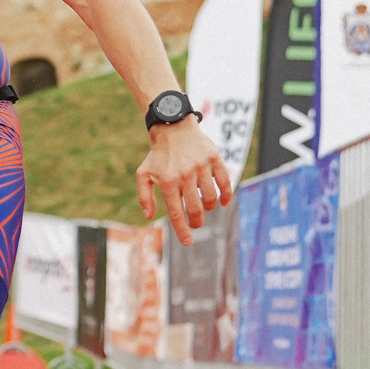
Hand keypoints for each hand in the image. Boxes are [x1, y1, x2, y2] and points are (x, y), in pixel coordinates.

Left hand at [135, 116, 231, 245]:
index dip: (182, 230)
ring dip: (209, 207)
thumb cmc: (158, 154)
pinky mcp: (214, 158)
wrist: (173, 126)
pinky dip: (226, 195)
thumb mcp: (143, 173)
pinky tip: (223, 201)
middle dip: (196, 221)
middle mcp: (184, 174)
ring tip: (204, 206)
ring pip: (210, 198)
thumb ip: (144, 196)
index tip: (188, 242)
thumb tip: (149, 217)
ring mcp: (201, 166)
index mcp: (167, 181)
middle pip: (195, 209)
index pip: (176, 212)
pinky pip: (225, 182)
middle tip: (196, 223)